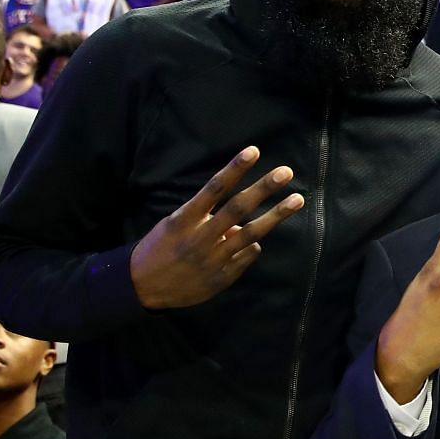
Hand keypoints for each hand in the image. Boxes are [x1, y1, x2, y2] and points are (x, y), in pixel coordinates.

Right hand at [129, 147, 304, 309]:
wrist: (142, 287)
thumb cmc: (160, 248)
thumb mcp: (174, 224)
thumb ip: (205, 217)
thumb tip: (239, 218)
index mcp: (184, 219)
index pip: (213, 188)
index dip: (234, 169)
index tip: (253, 151)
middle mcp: (200, 237)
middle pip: (238, 208)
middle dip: (264, 189)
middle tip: (286, 172)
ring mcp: (214, 259)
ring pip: (251, 234)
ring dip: (276, 215)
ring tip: (297, 199)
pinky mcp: (222, 277)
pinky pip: (247, 255)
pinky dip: (253, 246)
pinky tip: (252, 244)